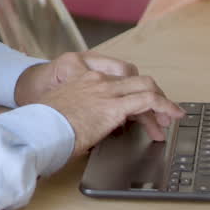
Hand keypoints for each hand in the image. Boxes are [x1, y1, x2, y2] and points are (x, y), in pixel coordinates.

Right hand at [17, 52, 183, 155]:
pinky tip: (172, 117)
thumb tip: (85, 129)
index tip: (139, 109)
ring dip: (162, 103)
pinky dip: (165, 106)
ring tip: (170, 119)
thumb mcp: (61, 113)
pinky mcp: (114, 106)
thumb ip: (77, 114)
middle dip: (154, 95)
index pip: (118, 81)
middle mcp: (97, 80)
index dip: (134, 93)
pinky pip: (149, 101)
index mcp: (83, 79)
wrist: (37, 129)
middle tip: (162, 113)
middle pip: (136, 81)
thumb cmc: (43, 126)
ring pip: (146, 87)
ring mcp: (106, 91)